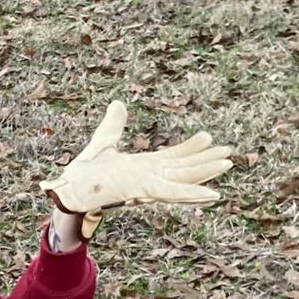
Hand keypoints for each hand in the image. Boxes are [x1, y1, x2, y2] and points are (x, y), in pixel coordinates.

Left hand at [43, 102, 233, 238]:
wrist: (69, 192)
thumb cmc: (84, 175)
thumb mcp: (103, 143)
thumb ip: (113, 125)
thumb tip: (118, 104)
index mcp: (142, 168)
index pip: (172, 158)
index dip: (191, 148)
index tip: (208, 137)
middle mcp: (149, 178)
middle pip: (184, 168)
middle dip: (206, 161)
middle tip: (229, 153)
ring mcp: (148, 186)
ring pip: (184, 179)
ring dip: (206, 172)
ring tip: (228, 164)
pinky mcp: (143, 192)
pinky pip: (173, 193)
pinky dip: (193, 193)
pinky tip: (213, 194)